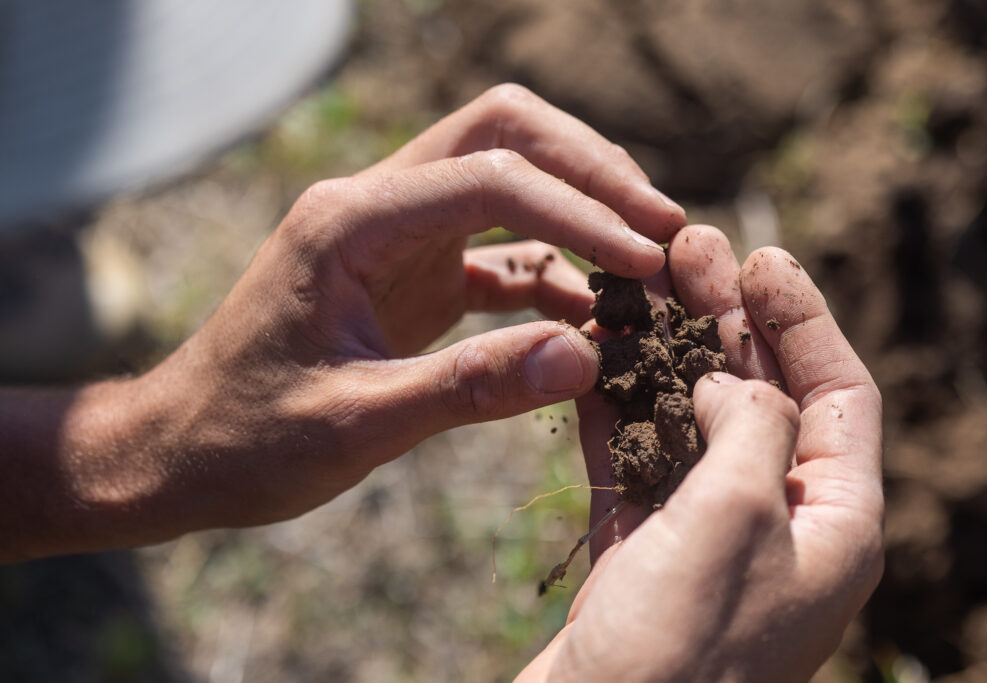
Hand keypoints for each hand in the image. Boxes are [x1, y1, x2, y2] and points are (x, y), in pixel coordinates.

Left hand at [14, 84, 685, 557]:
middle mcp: (374, 206)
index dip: (580, 212)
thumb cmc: (247, 440)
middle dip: (589, 170)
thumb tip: (588, 357)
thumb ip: (467, 388)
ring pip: (504, 175)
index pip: (492, 176)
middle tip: (661, 227)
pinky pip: (494, 249)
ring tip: (644, 257)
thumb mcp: (355, 423)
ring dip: (577, 205)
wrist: (180, 451)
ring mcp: (393, 235)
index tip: (646, 262)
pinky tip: (590, 312)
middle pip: (502, 133)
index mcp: (351, 221)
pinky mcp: (407, 274)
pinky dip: (549, 268)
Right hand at [520, 227, 883, 680]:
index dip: (803, 318)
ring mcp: (707, 537)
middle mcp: (779, 524)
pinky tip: (591, 356)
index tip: (762, 256)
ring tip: (634, 286)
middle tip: (689, 248)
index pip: (841, 394)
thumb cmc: (682, 643)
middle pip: (762, 395)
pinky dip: (615, 407)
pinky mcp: (644, 550)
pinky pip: (636, 458)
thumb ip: (749, 423)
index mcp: (835, 521)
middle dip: (726, 319)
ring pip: (690, 419)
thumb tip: (728, 380)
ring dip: (661, 353)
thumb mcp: (738, 513)